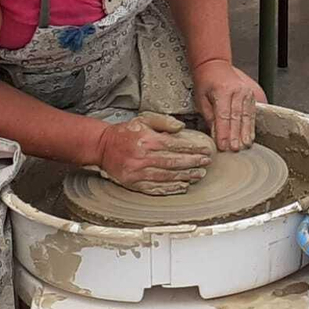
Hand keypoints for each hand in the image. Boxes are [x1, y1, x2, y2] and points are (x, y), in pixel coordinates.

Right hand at [95, 112, 212, 194]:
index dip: (193, 150)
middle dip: (193, 163)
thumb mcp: (144, 119)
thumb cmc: (125, 133)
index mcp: (148, 141)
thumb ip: (164, 122)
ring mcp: (138, 173)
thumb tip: (181, 127)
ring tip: (198, 175)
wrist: (103, 147)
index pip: (176, 146)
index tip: (205, 151)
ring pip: (167, 176)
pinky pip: (156, 188)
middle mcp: (144, 158)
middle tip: (206, 163)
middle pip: (174, 162)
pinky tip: (182, 187)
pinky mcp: (134, 183)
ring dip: (185, 177)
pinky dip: (171, 189)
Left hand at [194, 59, 264, 151]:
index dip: (224, 132)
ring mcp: (246, 93)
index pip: (224, 116)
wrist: (215, 65)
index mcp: (223, 91)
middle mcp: (237, 91)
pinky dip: (251, 126)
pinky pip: (252, 113)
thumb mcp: (201, 99)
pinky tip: (250, 136)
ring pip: (247, 116)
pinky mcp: (251, 95)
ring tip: (245, 145)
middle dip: (236, 135)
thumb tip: (215, 134)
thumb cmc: (206, 81)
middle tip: (235, 149)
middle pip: (237, 117)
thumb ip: (209, 117)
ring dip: (246, 133)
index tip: (223, 146)